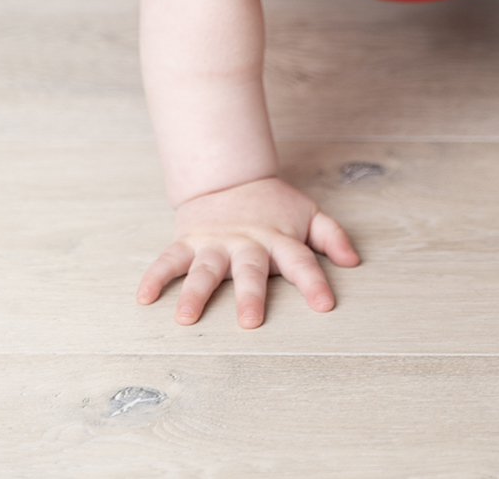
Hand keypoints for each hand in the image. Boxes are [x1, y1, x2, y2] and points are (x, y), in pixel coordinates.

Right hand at [136, 176, 359, 328]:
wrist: (229, 175)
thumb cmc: (273, 206)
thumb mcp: (307, 213)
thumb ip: (331, 236)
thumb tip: (354, 260)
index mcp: (278, 239)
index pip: (300, 261)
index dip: (313, 282)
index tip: (324, 305)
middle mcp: (246, 243)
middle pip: (250, 269)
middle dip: (249, 294)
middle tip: (249, 322)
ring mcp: (215, 242)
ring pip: (205, 268)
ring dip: (196, 293)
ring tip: (186, 318)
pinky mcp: (188, 241)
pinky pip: (169, 259)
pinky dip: (155, 276)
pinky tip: (144, 297)